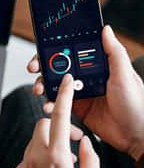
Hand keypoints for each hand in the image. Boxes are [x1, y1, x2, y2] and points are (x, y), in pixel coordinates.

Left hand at [9, 74, 99, 167]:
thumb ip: (90, 158)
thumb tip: (85, 142)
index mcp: (57, 157)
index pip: (60, 117)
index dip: (64, 96)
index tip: (65, 82)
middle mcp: (35, 158)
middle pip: (42, 125)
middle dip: (56, 127)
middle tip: (70, 141)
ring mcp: (22, 167)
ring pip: (33, 142)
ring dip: (47, 146)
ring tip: (61, 167)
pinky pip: (25, 160)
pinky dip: (36, 163)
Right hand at [29, 25, 143, 160]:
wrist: (137, 137)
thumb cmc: (137, 105)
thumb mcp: (125, 75)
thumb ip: (114, 52)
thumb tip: (106, 29)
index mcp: (96, 65)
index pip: (71, 52)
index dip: (54, 49)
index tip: (42, 50)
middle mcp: (86, 76)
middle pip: (58, 66)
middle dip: (42, 66)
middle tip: (34, 68)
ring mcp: (80, 92)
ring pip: (54, 84)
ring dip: (43, 85)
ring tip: (39, 90)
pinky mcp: (77, 108)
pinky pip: (58, 102)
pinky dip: (50, 103)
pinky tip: (49, 106)